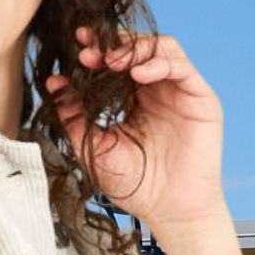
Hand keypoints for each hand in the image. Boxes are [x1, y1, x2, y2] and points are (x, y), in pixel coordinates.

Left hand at [45, 29, 228, 237]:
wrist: (169, 211)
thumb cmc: (136, 184)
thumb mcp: (95, 146)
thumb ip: (74, 115)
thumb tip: (53, 83)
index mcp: (134, 97)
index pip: (117, 59)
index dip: (98, 48)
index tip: (76, 46)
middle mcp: (158, 89)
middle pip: (138, 46)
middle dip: (112, 43)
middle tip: (88, 50)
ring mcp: (180, 91)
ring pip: (162, 48)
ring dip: (134, 47)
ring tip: (111, 60)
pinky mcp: (200, 99)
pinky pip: (182, 68)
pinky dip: (159, 63)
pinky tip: (137, 73)